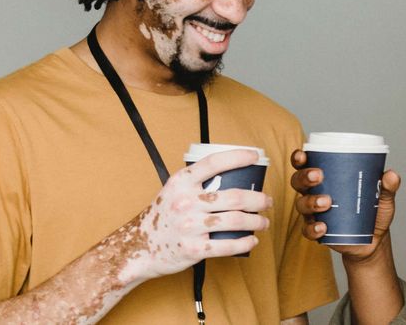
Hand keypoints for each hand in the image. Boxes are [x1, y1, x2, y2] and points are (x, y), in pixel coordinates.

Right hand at [121, 149, 272, 282]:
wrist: (137, 247)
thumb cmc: (162, 216)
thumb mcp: (173, 190)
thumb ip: (196, 182)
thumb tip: (232, 172)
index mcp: (181, 182)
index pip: (214, 163)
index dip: (238, 157)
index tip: (255, 156)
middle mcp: (185, 202)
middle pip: (234, 196)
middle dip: (258, 199)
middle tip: (267, 201)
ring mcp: (189, 226)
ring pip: (235, 220)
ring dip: (256, 221)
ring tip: (264, 221)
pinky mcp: (193, 249)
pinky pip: (226, 245)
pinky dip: (244, 242)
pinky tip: (252, 240)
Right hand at [289, 149, 399, 262]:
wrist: (373, 240)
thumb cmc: (373, 211)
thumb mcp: (382, 197)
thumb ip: (387, 186)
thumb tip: (391, 175)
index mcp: (325, 178)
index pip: (305, 164)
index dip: (299, 158)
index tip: (303, 156)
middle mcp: (314, 193)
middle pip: (298, 181)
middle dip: (304, 177)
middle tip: (318, 176)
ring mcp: (313, 213)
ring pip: (301, 204)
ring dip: (311, 201)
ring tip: (327, 202)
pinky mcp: (317, 232)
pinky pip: (307, 230)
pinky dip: (313, 227)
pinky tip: (323, 227)